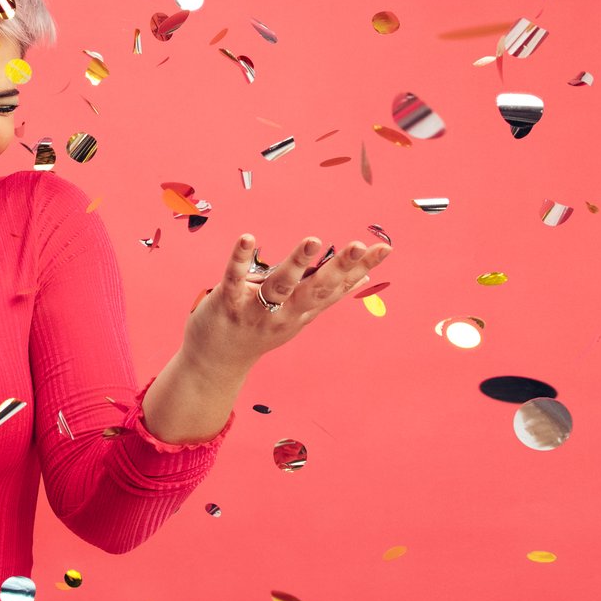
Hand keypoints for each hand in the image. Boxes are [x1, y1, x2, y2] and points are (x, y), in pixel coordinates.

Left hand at [180, 234, 393, 368]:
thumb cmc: (260, 328)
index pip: (337, 288)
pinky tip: (247, 237)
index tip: (384, 248)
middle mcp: (285, 313)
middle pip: (316, 289)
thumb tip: (364, 277)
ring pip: (280, 286)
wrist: (216, 362)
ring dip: (296, 263)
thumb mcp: (298, 314)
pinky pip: (234, 278)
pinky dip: (240, 258)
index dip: (360, 269)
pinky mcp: (227, 303)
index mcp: (304, 311)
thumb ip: (327, 295)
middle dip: (338, 267)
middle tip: (358, 245)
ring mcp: (256, 310)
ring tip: (313, 240)